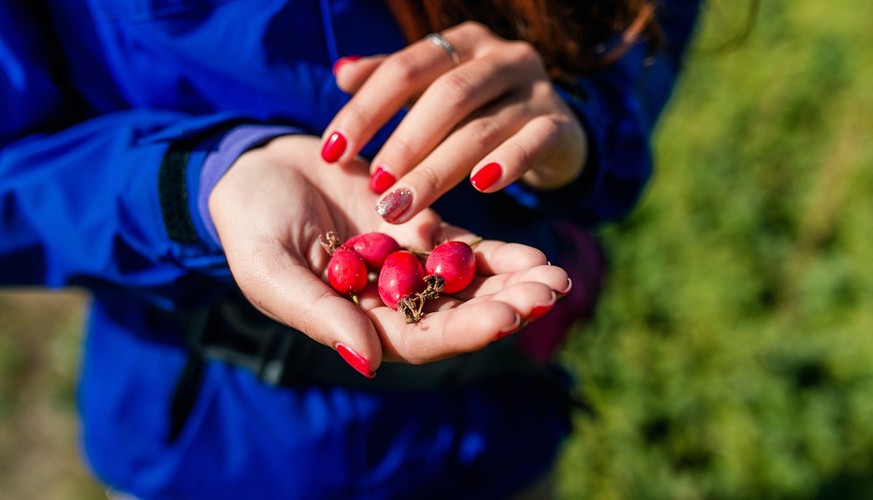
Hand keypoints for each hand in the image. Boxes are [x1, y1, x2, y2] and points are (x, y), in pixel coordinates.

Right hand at [209, 135, 570, 375]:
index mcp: (356, 323)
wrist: (253, 172)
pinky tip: (532, 255)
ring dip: (512, 282)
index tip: (506, 317)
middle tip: (550, 293)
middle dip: (505, 305)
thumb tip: (369, 363)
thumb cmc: (250, 227)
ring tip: (555, 277)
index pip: (419, 338)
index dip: (464, 330)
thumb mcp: (272, 271)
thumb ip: (319, 314)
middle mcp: (389, 302)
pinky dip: (496, 252)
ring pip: (468, 281)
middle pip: (456, 313)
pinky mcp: (416, 227)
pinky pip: (463, 244)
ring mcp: (407, 265)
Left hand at [322, 21, 587, 223]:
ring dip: (439, 170)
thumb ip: (392, 80)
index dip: (365, 110)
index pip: (405, 69)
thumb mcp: (435, 89)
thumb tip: (342, 74)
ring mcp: (535, 89)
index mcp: (461, 43)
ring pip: (482, 127)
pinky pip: (533, 142)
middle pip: (447, 96)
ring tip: (404, 205)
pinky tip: (480, 186)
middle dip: (405, 143)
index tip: (331, 151)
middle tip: (375, 186)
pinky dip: (507, 163)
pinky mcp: (560, 124)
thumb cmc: (481, 109)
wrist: (554, 127)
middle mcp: (500, 57)